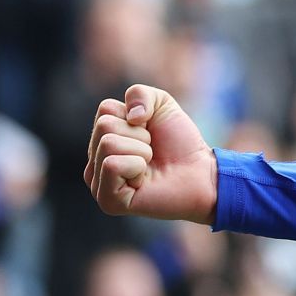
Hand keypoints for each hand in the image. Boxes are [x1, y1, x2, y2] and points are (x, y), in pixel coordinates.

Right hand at [84, 84, 218, 222]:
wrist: (201, 173)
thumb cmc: (180, 142)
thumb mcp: (162, 105)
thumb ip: (139, 94)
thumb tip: (130, 116)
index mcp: (101, 138)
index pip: (105, 110)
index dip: (136, 116)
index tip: (149, 132)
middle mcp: (95, 160)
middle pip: (105, 126)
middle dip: (139, 135)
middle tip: (152, 152)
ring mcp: (98, 182)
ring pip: (108, 144)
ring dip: (141, 150)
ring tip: (149, 165)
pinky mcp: (108, 200)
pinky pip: (112, 165)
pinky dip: (136, 166)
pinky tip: (143, 180)